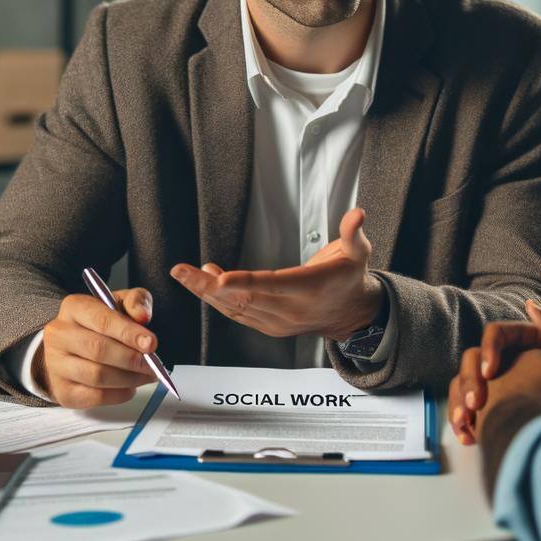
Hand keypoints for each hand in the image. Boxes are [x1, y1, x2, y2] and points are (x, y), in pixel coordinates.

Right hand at [35, 287, 159, 408]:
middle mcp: (59, 335)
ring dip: (129, 379)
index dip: (129, 333)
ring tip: (146, 376)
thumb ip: (136, 302)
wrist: (72, 348)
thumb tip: (143, 316)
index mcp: (74, 308)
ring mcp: (56, 364)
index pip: (102, 320)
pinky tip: (130, 387)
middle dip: (131, 359)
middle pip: (98, 350)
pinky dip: (119, 394)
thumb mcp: (120, 303)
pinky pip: (95, 397)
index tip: (151, 343)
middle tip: (152, 365)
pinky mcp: (62, 390)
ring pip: (97, 376)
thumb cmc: (101, 324)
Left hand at [170, 209, 383, 339]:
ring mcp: (278, 321)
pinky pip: (239, 315)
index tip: (219, 280)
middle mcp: (290, 310)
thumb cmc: (350, 278)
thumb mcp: (359, 253)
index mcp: (309, 289)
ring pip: (235, 308)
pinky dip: (218, 300)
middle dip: (208, 285)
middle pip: (244, 298)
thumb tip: (357, 214)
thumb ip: (353, 233)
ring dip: (206, 292)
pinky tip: (203, 282)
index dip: (244, 283)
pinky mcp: (270, 326)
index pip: (272, 286)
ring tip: (183, 275)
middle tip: (181, 271)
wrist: (352, 314)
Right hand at [449, 300, 540, 443]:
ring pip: (471, 389)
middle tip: (473, 406)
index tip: (490, 374)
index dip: (488, 351)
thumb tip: (529, 305)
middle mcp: (514, 363)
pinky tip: (469, 437)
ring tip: (465, 426)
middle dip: (468, 383)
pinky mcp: (503, 411)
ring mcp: (507, 388)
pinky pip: (477, 414)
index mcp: (529, 342)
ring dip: (460, 406)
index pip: (496, 337)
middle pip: (476, 363)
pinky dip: (468, 425)